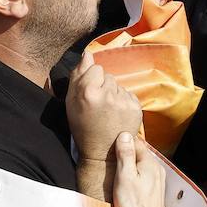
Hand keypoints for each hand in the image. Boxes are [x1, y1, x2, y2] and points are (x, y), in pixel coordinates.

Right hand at [67, 51, 141, 166]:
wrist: (102, 153)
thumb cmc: (83, 126)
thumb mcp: (71, 102)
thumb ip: (77, 75)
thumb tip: (87, 54)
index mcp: (88, 92)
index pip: (95, 67)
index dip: (91, 80)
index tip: (89, 95)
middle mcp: (108, 94)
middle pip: (108, 76)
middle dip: (103, 86)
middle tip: (98, 105)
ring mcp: (123, 101)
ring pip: (118, 85)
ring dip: (113, 94)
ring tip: (108, 111)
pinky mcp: (136, 107)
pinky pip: (128, 94)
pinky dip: (123, 102)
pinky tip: (117, 115)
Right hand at [111, 132, 166, 206]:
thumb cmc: (133, 205)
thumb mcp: (124, 176)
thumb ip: (125, 154)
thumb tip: (125, 134)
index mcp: (150, 163)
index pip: (136, 142)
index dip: (123, 142)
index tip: (111, 146)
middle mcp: (157, 169)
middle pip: (140, 154)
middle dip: (127, 154)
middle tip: (112, 158)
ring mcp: (158, 181)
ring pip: (142, 165)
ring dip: (131, 166)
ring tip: (118, 171)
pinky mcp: (156, 191)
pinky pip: (144, 176)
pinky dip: (135, 176)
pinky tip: (128, 184)